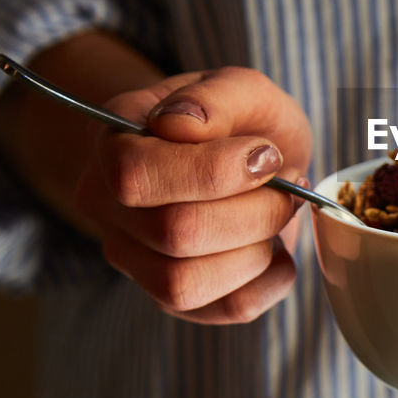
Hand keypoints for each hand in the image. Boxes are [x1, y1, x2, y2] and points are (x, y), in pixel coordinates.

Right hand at [73, 66, 313, 323]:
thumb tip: (179, 126)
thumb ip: (215, 98)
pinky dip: (269, 282)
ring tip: (279, 213)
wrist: (252, 156)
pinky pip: (222, 310)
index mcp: (114, 146)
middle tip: (288, 182)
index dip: (213, 170)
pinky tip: (279, 250)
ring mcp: (135, 261)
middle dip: (255, 209)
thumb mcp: (241, 88)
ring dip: (257, 247)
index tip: (265, 152)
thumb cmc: (241, 122)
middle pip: (173, 233)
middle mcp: (109, 210)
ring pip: (185, 284)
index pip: (135, 176)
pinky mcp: (175, 299)